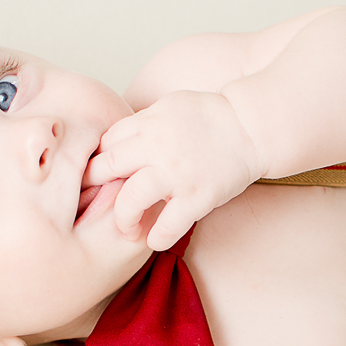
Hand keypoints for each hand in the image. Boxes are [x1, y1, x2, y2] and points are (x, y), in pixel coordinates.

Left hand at [84, 90, 262, 250]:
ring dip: (123, 218)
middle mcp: (157, 147)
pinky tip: (154, 240)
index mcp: (148, 123)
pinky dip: (157, 237)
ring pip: (130, 199)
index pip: (106, 143)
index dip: (97, 161)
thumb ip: (141, 123)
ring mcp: (177, 174)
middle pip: (107, 168)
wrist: (252, 126)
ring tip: (127, 227)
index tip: (98, 176)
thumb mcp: (169, 105)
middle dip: (94, 187)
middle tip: (93, 203)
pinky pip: (169, 224)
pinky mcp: (198, 196)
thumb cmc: (212, 116)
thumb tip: (113, 139)